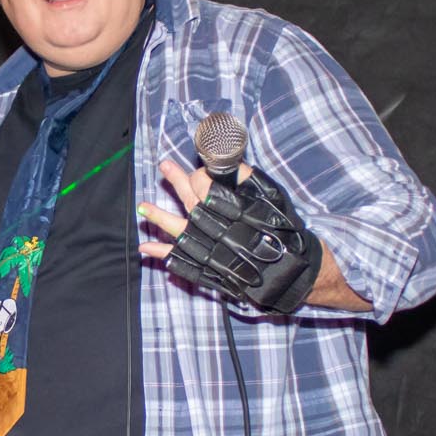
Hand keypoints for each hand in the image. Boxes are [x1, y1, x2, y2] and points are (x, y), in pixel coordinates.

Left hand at [139, 160, 322, 313]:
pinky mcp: (211, 273)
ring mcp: (214, 254)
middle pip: (193, 204)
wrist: (293, 272)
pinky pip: (183, 263)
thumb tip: (227, 162)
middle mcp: (223, 231)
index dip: (200, 176)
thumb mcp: (273, 199)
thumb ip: (250, 180)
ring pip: (182, 233)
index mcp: (238, 211)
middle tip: (164, 166)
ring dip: (161, 219)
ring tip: (142, 207)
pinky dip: (164, 255)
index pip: (208, 188)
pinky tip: (146, 247)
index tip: (198, 171)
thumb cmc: (284, 232)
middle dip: (177, 183)